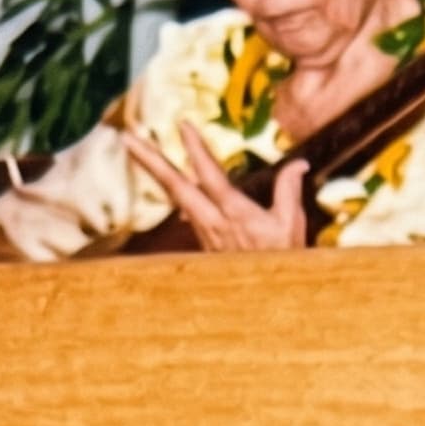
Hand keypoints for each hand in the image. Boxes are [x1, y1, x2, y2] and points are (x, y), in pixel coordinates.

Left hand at [123, 120, 308, 251]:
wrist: (262, 301)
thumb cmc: (280, 261)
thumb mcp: (290, 225)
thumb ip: (289, 190)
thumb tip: (297, 163)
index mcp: (234, 213)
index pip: (210, 176)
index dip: (196, 149)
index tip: (183, 125)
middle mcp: (210, 221)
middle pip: (174, 186)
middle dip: (150, 161)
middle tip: (126, 137)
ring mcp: (201, 231)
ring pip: (174, 195)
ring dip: (154, 171)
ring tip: (134, 146)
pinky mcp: (199, 238)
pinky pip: (183, 206)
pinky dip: (172, 186)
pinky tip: (162, 174)